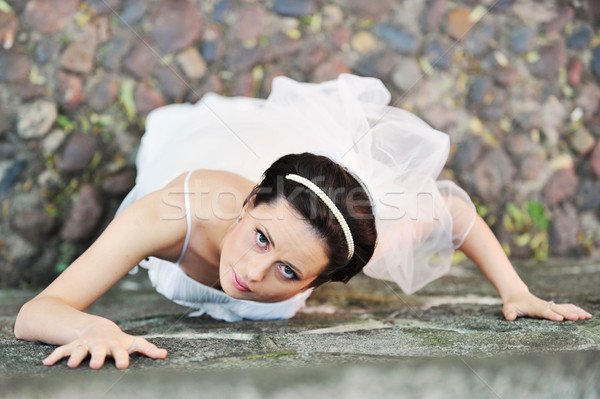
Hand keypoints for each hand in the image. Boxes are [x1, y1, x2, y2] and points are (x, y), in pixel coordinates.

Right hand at [42, 320, 166, 368]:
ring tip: (70, 365)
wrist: (98, 327)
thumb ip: (148, 348)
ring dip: (76, 356)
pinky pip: (62, 350)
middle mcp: (100, 343)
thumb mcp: (132, 342)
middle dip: (97, 357)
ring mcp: (86, 343)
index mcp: (115, 344)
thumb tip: (165, 354)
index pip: (121, 350)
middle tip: (95, 365)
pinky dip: (55, 356)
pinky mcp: (73, 345)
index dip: (122, 357)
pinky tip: (46, 363)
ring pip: (80, 349)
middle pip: (99, 350)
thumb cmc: (119, 340)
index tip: (124, 365)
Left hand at [502, 290, 591, 321]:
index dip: (551, 315)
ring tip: (586, 316)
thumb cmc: (512, 304)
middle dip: (567, 314)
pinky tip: (586, 314)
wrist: (516, 295)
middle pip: (558, 309)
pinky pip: (566, 307)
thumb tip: (510, 318)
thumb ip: (509, 313)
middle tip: (578, 318)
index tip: (560, 318)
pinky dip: (576, 310)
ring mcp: (550, 305)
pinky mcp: (554, 307)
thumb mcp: (507, 309)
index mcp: (534, 307)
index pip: (544, 311)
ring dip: (575, 311)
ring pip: (565, 308)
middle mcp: (544, 306)